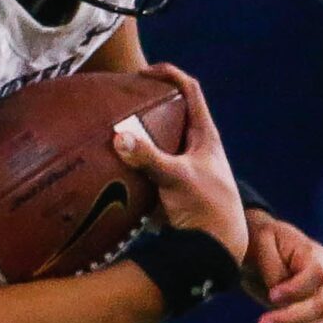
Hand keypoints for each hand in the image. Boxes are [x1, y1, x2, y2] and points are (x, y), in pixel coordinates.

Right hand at [111, 65, 247, 263]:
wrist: (213, 250)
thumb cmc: (206, 209)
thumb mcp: (178, 179)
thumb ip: (149, 158)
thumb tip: (118, 137)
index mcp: (204, 136)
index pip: (190, 91)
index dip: (169, 75)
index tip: (142, 73)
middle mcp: (193, 147)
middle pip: (171, 113)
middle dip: (147, 102)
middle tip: (120, 98)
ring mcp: (180, 166)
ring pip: (156, 140)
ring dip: (136, 133)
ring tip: (109, 125)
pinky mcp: (167, 187)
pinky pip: (145, 165)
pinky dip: (129, 160)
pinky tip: (108, 161)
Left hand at [244, 211, 322, 322]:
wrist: (260, 253)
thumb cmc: (259, 243)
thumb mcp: (259, 241)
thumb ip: (271, 265)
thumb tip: (279, 290)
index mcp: (313, 255)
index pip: (318, 275)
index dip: (297, 291)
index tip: (271, 296)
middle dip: (292, 320)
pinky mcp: (319, 317)